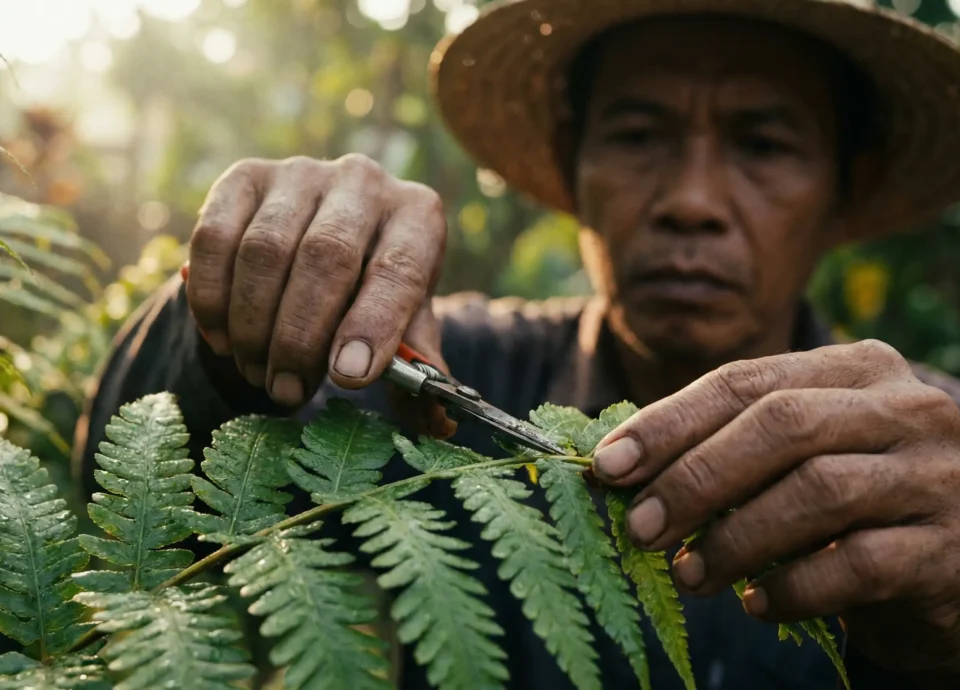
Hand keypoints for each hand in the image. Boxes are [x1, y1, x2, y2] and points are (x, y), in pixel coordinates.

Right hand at [184, 154, 454, 435]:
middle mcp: (364, 181)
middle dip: (301, 336)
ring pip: (265, 250)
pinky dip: (212, 298)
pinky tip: (223, 340)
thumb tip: (438, 424)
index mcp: (417, 216)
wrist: (320, 246)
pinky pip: (214, 237)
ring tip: (258, 373)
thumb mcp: (405, 327)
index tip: (348, 378)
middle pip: (326, 256)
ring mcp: (300, 173)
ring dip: (254, 325)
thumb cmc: (374, 295)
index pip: (399, 269)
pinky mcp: (243, 177)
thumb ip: (419, 371)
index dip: (373, 325)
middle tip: (288, 390)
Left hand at [592, 339, 959, 676]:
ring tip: (690, 573)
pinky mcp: (949, 551)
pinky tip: (757, 603)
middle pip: (780, 426)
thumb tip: (622, 466)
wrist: (959, 561)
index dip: (668, 423)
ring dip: (735, 539)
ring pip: (817, 491)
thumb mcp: (802, 454)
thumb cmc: (857, 500)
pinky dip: (792, 587)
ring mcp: (936, 476)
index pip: (744, 383)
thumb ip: (733, 446)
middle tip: (640, 527)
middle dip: (695, 478)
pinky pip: (856, 565)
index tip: (608, 466)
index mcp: (857, 369)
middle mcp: (905, 410)